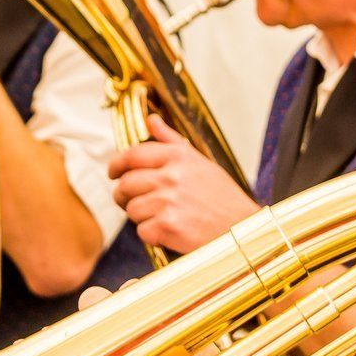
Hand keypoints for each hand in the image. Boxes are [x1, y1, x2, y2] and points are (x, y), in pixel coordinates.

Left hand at [109, 115, 258, 253]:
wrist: (242, 229)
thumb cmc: (223, 198)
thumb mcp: (201, 162)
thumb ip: (172, 141)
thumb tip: (151, 120)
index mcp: (178, 156)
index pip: (132, 155)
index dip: (116, 165)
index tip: (113, 173)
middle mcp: (172, 176)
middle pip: (125, 184)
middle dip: (123, 195)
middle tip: (132, 202)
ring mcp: (168, 201)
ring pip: (132, 209)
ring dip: (141, 217)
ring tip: (162, 217)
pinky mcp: (168, 226)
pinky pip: (142, 231)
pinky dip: (152, 235)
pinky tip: (170, 232)